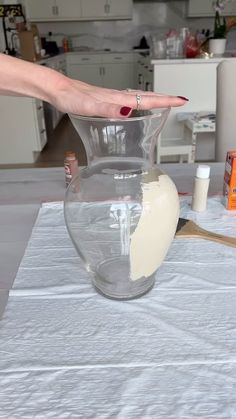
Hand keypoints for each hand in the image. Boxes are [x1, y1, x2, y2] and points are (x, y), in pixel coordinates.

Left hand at [50, 77, 188, 117]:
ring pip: (138, 97)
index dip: (164, 101)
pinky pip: (128, 100)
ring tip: (164, 102)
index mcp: (117, 99)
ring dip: (153, 99)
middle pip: (145, 97)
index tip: (180, 100)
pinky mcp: (105, 100)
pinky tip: (134, 106)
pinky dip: (138, 102)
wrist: (59, 90)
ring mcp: (111, 97)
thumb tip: (128, 112)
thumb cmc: (71, 98)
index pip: (146, 100)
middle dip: (164, 99)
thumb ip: (108, 109)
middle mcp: (116, 97)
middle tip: (179, 100)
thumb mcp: (89, 107)